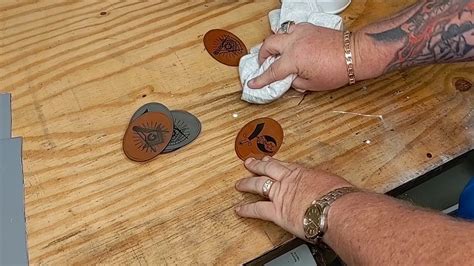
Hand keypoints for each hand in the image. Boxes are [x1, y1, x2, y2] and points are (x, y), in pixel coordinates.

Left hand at [234, 156, 352, 238]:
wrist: (337, 208)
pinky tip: (239, 210)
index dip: (274, 163)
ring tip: (240, 184)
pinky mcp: (277, 212)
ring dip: (247, 183)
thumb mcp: (335, 184)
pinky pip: (258, 210)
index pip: (284, 165)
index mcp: (303, 173)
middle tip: (249, 163)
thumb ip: (330, 186)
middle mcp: (289, 181)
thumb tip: (340, 192)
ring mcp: (281, 195)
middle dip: (257, 166)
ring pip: (259, 185)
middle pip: (268, 170)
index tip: (268, 160)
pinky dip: (247, 210)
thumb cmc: (341, 197)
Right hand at [248, 23, 349, 91]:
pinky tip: (293, 46)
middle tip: (264, 64)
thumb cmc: (337, 70)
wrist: (355, 54)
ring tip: (278, 54)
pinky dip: (288, 38)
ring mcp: (301, 32)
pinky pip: (292, 30)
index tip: (252, 83)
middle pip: (268, 45)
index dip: (260, 80)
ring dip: (275, 44)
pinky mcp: (309, 28)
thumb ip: (296, 81)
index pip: (272, 71)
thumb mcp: (312, 84)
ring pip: (279, 34)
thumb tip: (290, 79)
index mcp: (293, 59)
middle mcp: (294, 43)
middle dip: (263, 55)